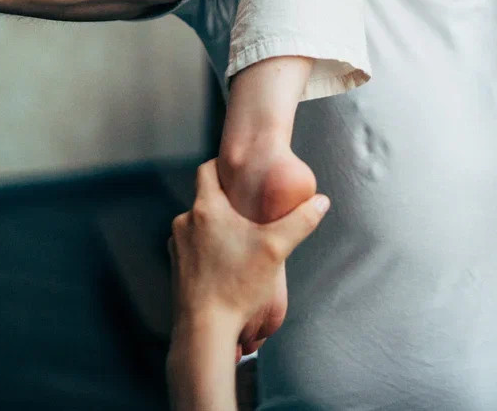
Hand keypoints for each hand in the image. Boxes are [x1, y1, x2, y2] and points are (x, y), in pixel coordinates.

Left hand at [169, 159, 328, 347]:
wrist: (204, 330)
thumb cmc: (237, 286)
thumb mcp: (276, 249)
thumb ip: (301, 221)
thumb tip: (322, 201)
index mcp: (206, 209)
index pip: (207, 170)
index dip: (223, 166)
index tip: (241, 173)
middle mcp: (185, 222)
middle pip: (206, 198)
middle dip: (227, 202)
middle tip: (250, 210)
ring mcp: (176, 246)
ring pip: (199, 224)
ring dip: (217, 227)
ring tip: (241, 240)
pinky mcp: (175, 267)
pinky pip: (193, 246)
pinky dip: (207, 248)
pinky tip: (227, 264)